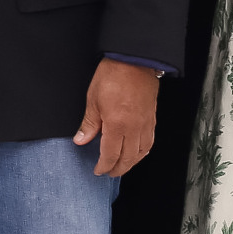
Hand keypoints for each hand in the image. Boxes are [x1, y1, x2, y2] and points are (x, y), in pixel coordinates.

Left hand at [75, 59, 159, 176]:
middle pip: (128, 158)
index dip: (104, 166)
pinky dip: (143, 151)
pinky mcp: (152, 118)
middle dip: (118, 169)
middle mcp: (134, 128)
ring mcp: (145, 124)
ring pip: (141, 153)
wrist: (135, 60)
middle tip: (109, 173)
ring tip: (123, 166)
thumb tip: (81, 140)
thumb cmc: (113, 75)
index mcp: (117, 125)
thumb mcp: (93, 99)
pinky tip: (138, 152)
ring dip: (131, 163)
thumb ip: (89, 124)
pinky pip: (150, 141)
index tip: (98, 170)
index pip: (110, 155)